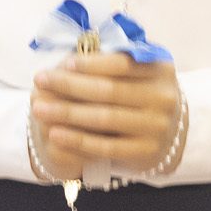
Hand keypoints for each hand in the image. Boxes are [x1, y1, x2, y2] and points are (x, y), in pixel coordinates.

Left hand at [29, 53, 184, 183]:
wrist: (172, 131)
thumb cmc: (144, 92)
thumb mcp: (140, 72)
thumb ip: (114, 62)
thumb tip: (69, 58)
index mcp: (161, 69)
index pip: (121, 63)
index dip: (91, 63)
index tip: (63, 62)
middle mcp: (163, 98)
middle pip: (108, 90)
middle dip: (69, 85)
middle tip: (39, 80)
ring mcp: (156, 127)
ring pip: (104, 118)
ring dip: (67, 113)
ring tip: (39, 108)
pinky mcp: (145, 152)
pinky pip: (105, 146)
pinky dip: (78, 140)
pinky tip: (56, 134)